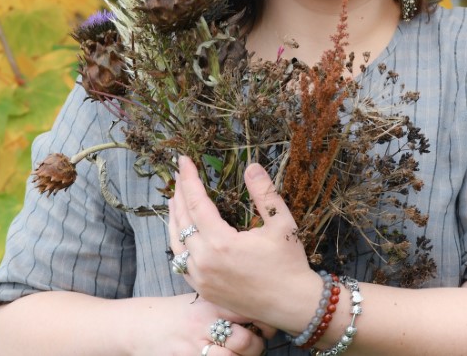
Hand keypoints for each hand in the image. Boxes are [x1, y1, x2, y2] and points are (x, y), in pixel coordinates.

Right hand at [121, 293, 267, 355]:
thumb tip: (261, 313)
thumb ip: (226, 305)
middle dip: (256, 346)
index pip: (249, 311)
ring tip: (240, 354)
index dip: (265, 322)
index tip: (267, 327)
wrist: (140, 326)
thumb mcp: (200, 300)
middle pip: (245, 340)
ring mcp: (194, 346)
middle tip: (256, 345)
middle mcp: (204, 324)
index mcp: (211, 304)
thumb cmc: (176, 314)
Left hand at [168, 156, 321, 331]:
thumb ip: (264, 193)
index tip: (183, 161)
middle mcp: (205, 261)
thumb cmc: (289, 263)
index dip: (189, 180)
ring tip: (175, 200)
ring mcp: (201, 278)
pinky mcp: (203, 290)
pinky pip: (182, 263)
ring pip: (176, 243)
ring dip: (174, 218)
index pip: (197, 203)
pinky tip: (182, 234)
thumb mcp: (281, 223)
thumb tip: (251, 166)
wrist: (292, 305)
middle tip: (179, 175)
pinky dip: (179, 243)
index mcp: (221, 242)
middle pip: (182, 221)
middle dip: (179, 194)